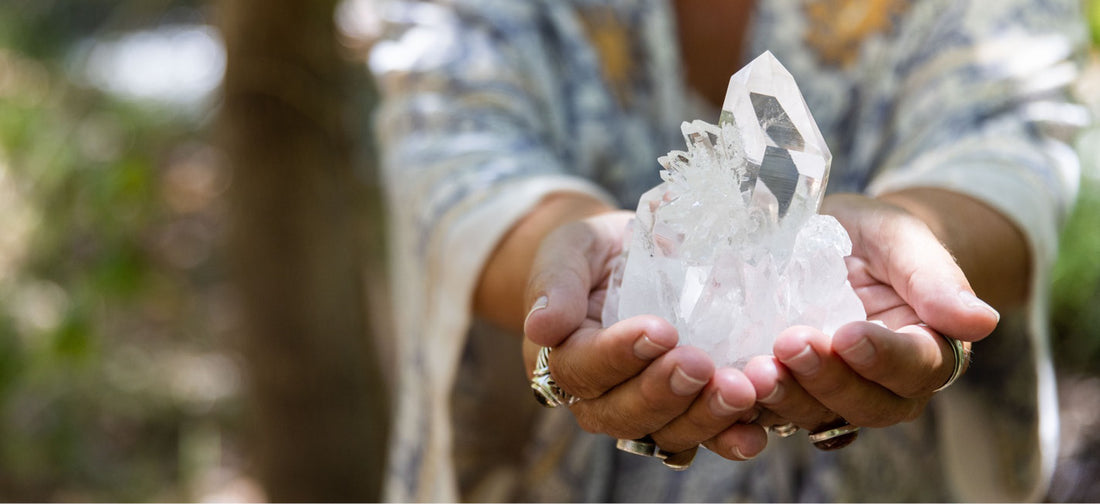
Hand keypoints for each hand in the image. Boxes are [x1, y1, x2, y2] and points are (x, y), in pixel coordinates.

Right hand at [523, 211, 768, 460]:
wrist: (628, 257)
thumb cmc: (593, 254)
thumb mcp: (568, 252)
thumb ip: (556, 285)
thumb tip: (540, 326)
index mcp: (564, 358)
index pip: (584, 368)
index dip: (619, 356)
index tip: (659, 330)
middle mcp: (601, 398)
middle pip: (625, 413)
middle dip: (665, 392)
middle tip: (700, 364)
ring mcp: (646, 410)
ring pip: (668, 433)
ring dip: (705, 419)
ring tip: (740, 392)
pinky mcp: (687, 412)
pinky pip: (706, 436)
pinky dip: (731, 436)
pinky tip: (756, 428)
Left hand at [743, 193, 1001, 432]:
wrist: (821, 241)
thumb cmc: (870, 235)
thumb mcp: (899, 237)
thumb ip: (934, 276)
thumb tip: (983, 322)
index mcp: (926, 348)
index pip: (916, 367)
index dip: (883, 358)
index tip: (849, 333)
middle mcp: (884, 386)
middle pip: (866, 404)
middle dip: (827, 380)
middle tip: (790, 344)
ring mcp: (832, 396)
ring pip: (818, 416)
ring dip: (785, 398)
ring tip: (753, 370)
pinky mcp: (787, 395)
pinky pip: (772, 415)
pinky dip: (750, 409)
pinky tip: (727, 387)